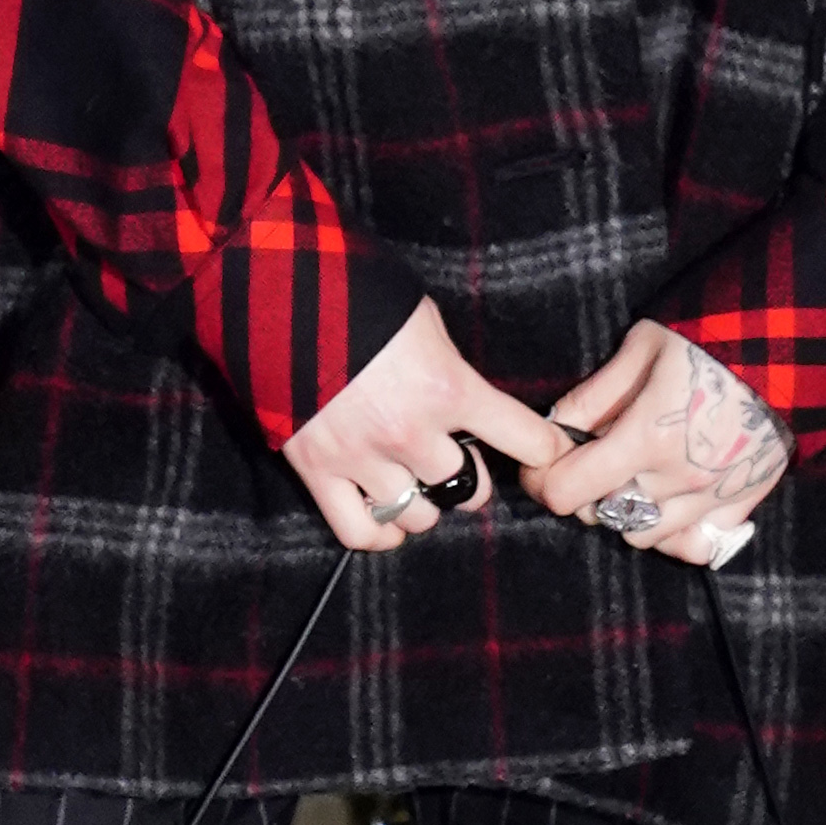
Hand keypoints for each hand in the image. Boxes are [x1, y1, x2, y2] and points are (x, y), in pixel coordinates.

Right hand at [282, 296, 566, 554]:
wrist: (275, 291)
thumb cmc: (355, 293)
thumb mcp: (424, 320)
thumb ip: (450, 368)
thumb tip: (468, 401)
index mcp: (449, 388)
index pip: (525, 439)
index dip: (545, 448)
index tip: (549, 452)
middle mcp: (412, 432)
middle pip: (469, 488)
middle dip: (470, 478)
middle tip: (458, 461)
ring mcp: (363, 456)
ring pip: (420, 515)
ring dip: (426, 504)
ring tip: (416, 484)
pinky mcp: (318, 469)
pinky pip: (360, 530)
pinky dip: (381, 533)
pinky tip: (388, 519)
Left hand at [532, 319, 793, 569]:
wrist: (789, 349)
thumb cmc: (709, 340)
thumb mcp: (641, 349)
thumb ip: (594, 395)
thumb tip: (554, 426)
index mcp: (647, 437)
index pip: (569, 491)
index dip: (543, 481)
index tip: (542, 466)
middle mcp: (678, 479)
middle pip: (601, 515)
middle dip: (584, 492)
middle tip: (588, 462)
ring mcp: (712, 499)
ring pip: (643, 536)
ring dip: (625, 512)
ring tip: (630, 476)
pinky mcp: (740, 506)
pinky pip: (691, 544)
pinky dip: (670, 530)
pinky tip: (667, 498)